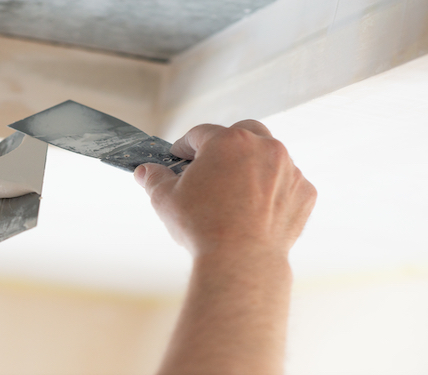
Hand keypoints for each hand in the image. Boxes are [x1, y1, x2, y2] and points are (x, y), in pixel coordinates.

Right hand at [136, 120, 316, 374]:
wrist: (241, 262)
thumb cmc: (201, 228)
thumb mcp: (165, 200)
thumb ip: (154, 179)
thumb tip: (144, 171)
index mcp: (227, 141)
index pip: (200, 133)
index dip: (185, 147)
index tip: (179, 158)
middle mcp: (263, 147)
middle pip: (244, 132)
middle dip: (227, 144)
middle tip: (213, 166)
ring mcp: (288, 169)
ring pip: (270, 156)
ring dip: (254, 166)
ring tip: (236, 191)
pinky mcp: (304, 192)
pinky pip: (288, 183)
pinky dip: (275, 190)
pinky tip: (257, 210)